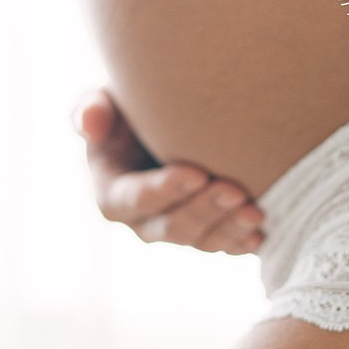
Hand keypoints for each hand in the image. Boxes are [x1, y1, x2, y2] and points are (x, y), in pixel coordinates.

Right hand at [73, 88, 264, 254]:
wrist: (164, 121)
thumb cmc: (131, 108)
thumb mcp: (106, 101)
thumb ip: (92, 107)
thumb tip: (90, 125)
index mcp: (113, 194)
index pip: (137, 198)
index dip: (166, 189)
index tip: (197, 174)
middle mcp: (142, 222)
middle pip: (171, 226)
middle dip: (203, 210)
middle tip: (234, 191)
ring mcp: (175, 232)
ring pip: (199, 241)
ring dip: (227, 229)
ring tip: (254, 212)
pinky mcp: (203, 234)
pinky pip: (221, 247)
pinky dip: (240, 243)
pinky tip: (259, 235)